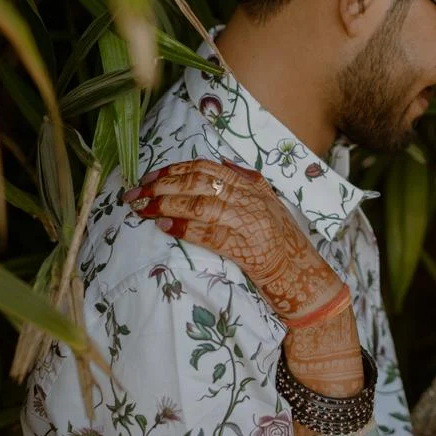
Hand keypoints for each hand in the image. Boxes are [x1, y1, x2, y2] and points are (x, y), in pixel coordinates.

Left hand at [121, 159, 344, 323]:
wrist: (300, 272)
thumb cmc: (280, 239)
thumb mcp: (267, 201)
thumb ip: (245, 181)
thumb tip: (219, 163)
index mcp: (251, 186)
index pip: (206, 169)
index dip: (174, 170)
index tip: (149, 176)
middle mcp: (249, 200)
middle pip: (198, 184)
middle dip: (162, 187)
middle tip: (135, 194)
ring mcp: (248, 223)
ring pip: (200, 206)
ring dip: (167, 206)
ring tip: (142, 209)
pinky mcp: (245, 248)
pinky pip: (209, 235)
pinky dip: (184, 229)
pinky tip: (164, 227)